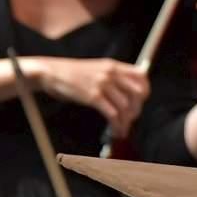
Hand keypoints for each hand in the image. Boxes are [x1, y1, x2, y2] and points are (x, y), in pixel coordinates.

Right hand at [33, 57, 149, 137]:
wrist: (51, 72)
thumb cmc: (72, 74)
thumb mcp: (97, 69)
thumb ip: (112, 77)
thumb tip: (126, 92)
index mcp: (114, 66)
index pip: (141, 76)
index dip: (145, 91)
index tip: (140, 102)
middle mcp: (111, 73)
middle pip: (137, 93)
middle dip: (137, 109)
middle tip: (131, 119)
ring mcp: (102, 84)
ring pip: (125, 106)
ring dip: (126, 121)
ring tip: (122, 130)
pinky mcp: (93, 97)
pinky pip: (112, 113)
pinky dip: (116, 125)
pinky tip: (114, 131)